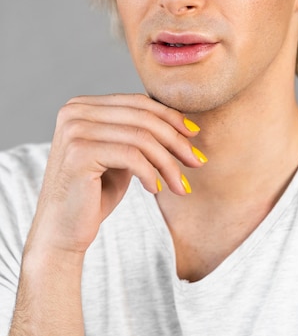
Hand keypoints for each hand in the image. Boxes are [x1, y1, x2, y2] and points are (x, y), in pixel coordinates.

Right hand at [26, 94, 202, 255]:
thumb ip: (138, 133)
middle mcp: (75, 111)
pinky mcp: (79, 152)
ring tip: (180, 185)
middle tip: (197, 162)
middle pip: (142, 118)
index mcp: (82, 106)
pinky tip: (155, 189)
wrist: (62, 232)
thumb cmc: (94, 195)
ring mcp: (75, 130)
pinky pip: (132, 156)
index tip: (194, 136)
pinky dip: (150, 173)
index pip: (138, 103)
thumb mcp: (121, 156)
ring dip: (168, 163)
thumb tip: (183, 121)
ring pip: (141, 138)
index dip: (171, 118)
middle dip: (176, 140)